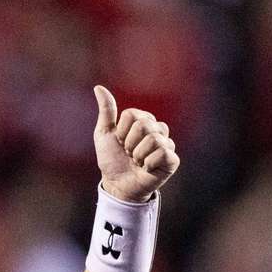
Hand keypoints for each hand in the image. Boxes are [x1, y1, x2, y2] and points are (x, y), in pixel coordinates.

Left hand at [92, 85, 178, 201]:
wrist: (116, 184)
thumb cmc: (111, 160)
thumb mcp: (104, 133)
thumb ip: (106, 111)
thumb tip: (98, 87)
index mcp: (143, 121)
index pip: (133, 115)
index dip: (121, 131)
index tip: (120, 143)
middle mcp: (157, 130)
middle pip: (143, 125)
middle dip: (129, 143)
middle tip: (129, 154)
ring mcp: (167, 144)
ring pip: (153, 139)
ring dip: (138, 154)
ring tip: (137, 161)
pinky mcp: (173, 159)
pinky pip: (163, 153)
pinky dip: (149, 163)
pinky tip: (147, 168)